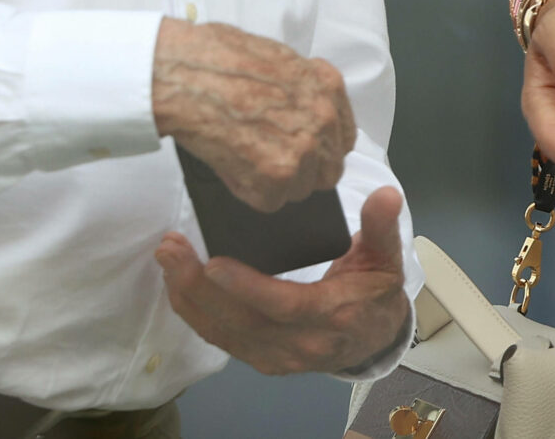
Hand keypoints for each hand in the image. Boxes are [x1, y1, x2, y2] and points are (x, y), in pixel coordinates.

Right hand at [152, 19, 354, 210]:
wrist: (187, 74)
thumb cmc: (218, 59)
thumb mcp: (278, 60)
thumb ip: (301, 90)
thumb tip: (298, 110)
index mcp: (327, 86)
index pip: (343, 138)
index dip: (321, 149)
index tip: (304, 151)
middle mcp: (324, 119)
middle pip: (329, 170)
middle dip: (303, 171)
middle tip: (269, 160)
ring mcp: (304, 149)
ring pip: (300, 189)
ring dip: (274, 183)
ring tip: (243, 155)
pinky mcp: (277, 176)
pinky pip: (271, 201)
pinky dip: (249, 191)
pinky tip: (232, 164)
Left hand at [158, 185, 410, 374]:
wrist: (375, 337)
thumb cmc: (376, 290)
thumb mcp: (387, 257)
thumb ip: (381, 227)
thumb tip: (386, 195)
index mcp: (333, 316)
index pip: (284, 306)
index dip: (248, 287)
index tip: (214, 262)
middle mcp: (301, 344)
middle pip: (243, 322)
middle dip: (201, 287)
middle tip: (172, 249)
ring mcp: (278, 357)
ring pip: (225, 333)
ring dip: (189, 298)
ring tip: (167, 258)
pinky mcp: (261, 359)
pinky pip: (221, 339)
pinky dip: (195, 313)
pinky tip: (177, 283)